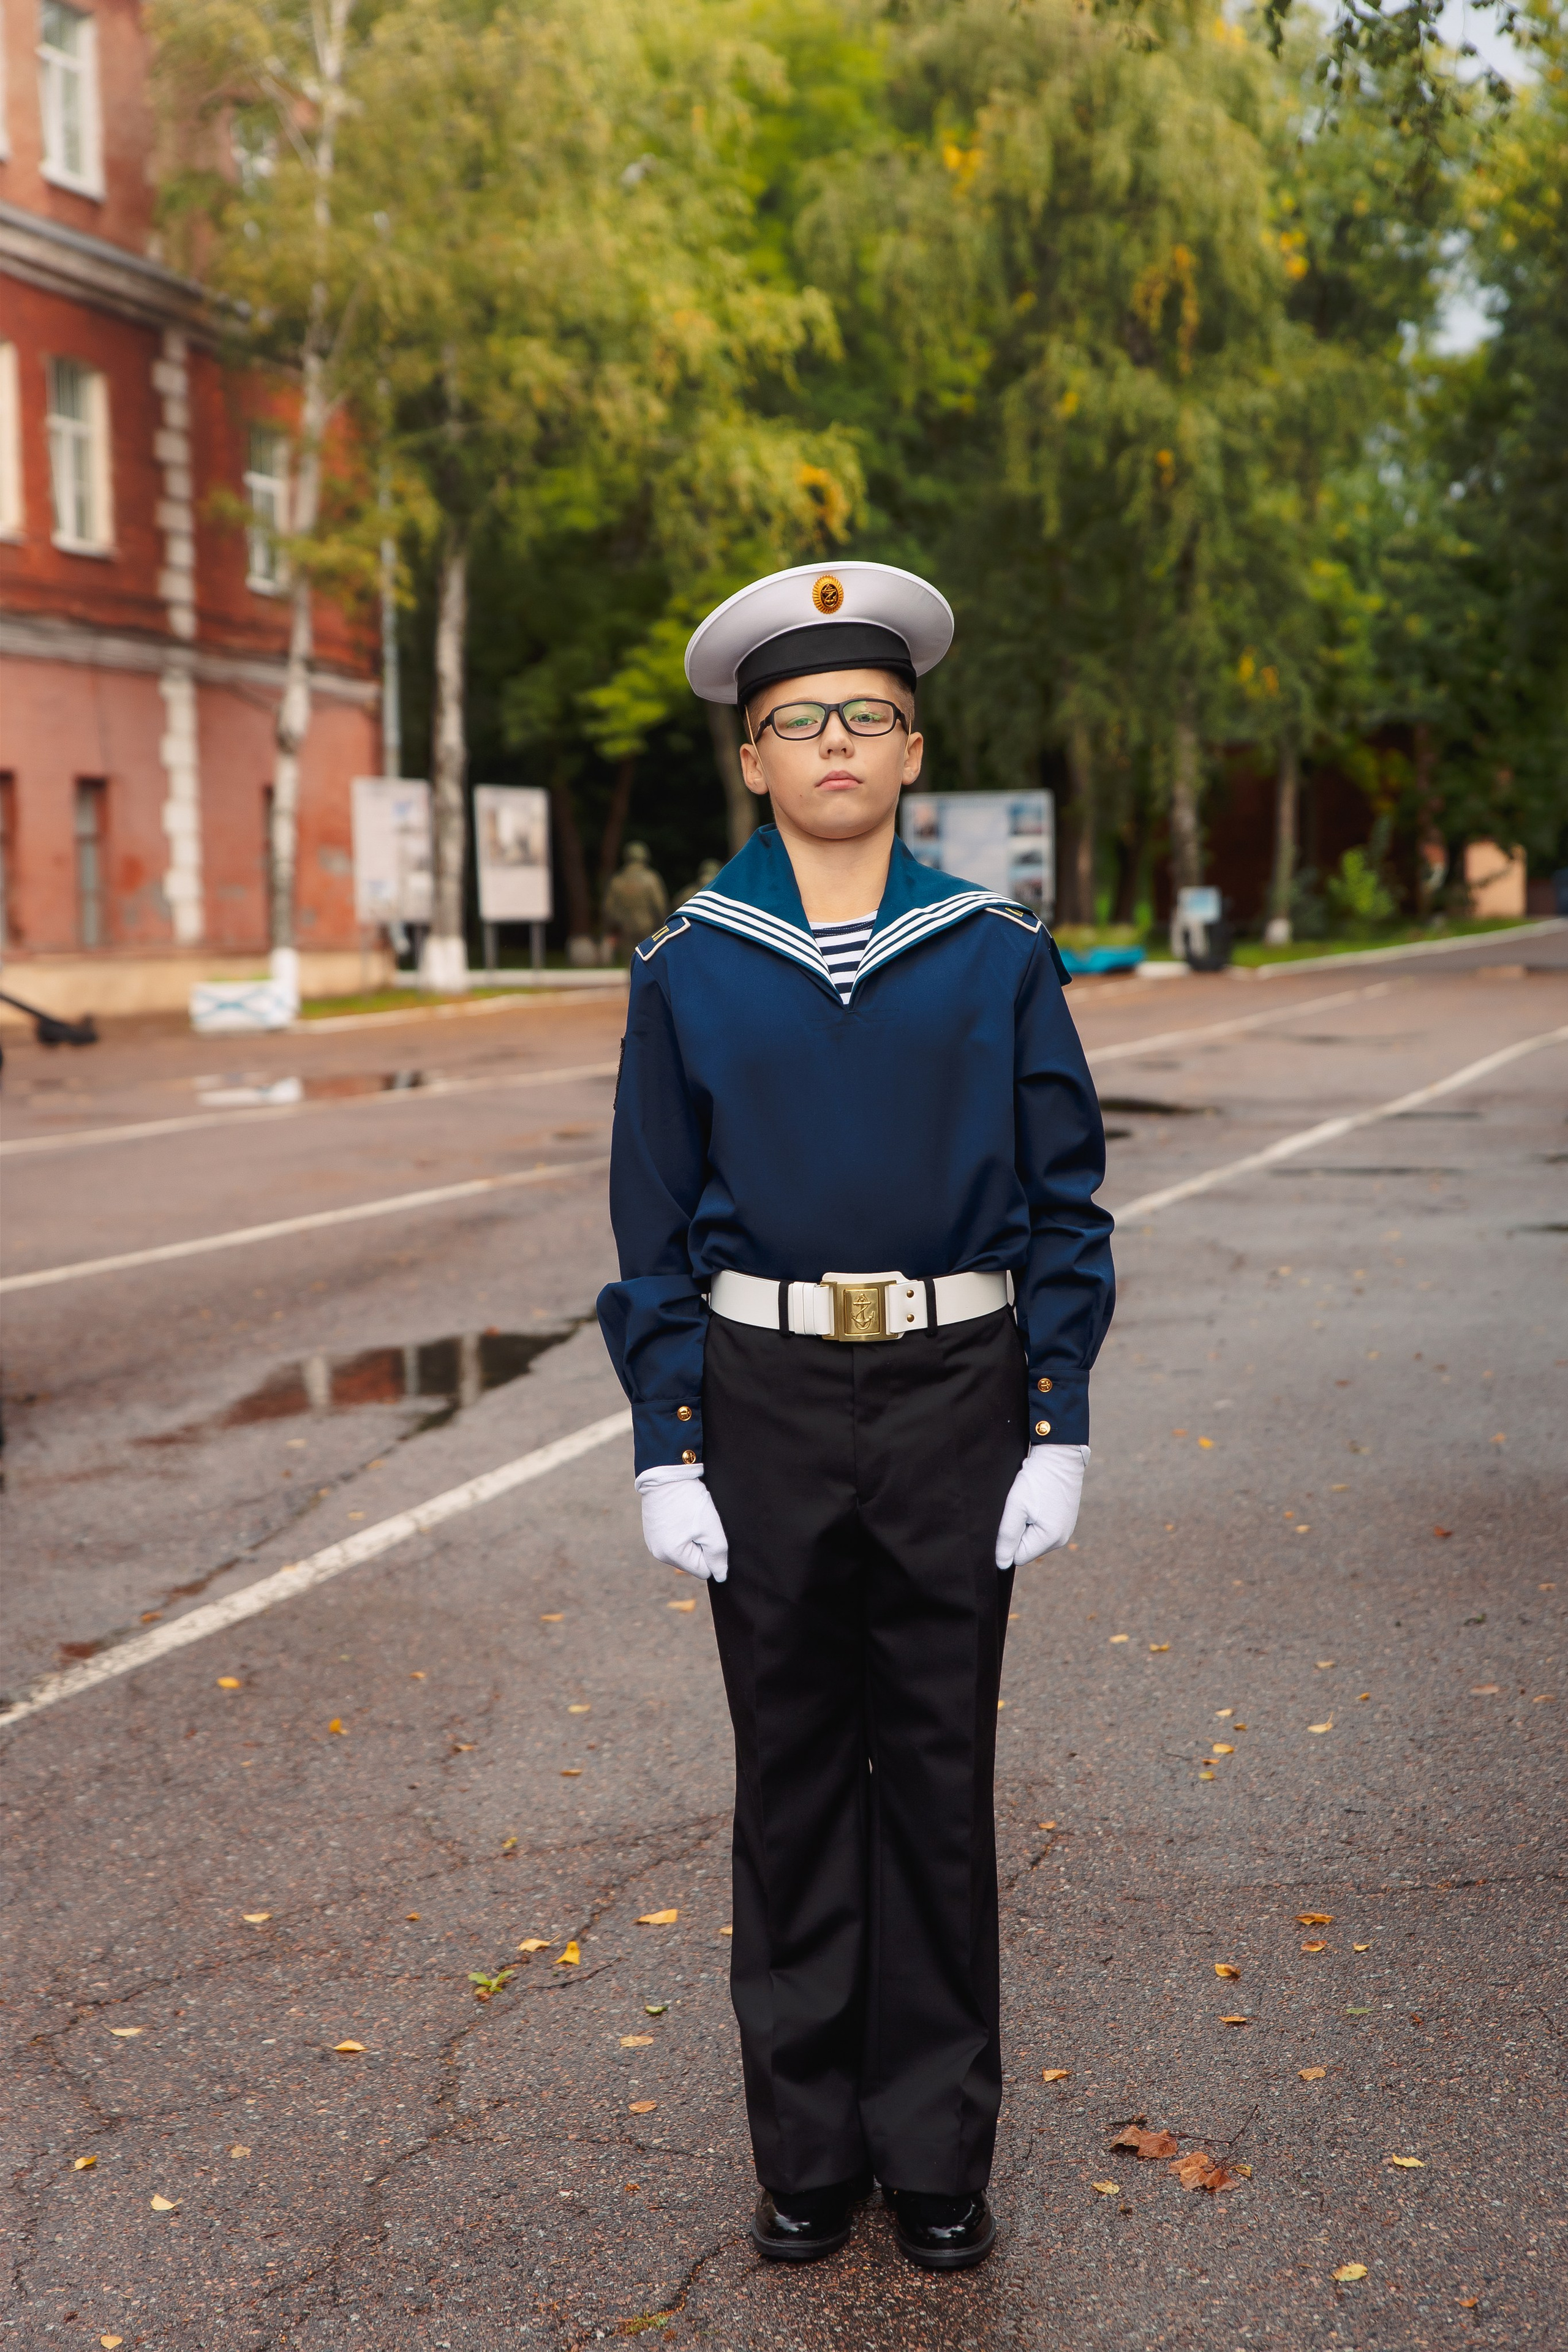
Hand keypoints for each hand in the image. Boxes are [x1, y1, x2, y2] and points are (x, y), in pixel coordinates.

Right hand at [636, 1467, 729, 1582]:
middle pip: (693, 1562)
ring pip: (684, 1551)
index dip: (712, 1552)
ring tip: (689, 1517)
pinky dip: (681, 1531)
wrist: (666, 1474)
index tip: (708, 1531)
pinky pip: (674, 1541)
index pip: (704, 1570)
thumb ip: (718, 1555)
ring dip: (692, 1538)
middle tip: (699, 1522)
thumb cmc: (689, 1499)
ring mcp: (653, 1543)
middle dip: (701, 1545)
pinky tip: (680, 1514)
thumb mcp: (710, 1527)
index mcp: (672, 1555)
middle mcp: (658, 1553)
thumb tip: (721, 1576)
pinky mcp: (652, 1533)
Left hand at [994, 1444, 1088, 1568]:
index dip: (1007, 1541)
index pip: (1018, 1557)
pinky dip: (1035, 1517)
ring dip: (1026, 1523)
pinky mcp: (1065, 1520)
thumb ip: (1007, 1537)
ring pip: (1033, 1538)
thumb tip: (1001, 1564)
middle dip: (1018, 1532)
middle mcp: (1061, 1539)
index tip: (1010, 1518)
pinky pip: (1042, 1528)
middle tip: (1021, 1507)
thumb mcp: (1016, 1507)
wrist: (1060, 1456)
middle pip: (1026, 1548)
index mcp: (1051, 1539)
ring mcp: (1065, 1530)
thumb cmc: (1037, 1479)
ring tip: (1029, 1502)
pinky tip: (1037, 1500)